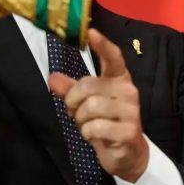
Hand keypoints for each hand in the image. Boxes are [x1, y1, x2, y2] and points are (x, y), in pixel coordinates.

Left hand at [49, 29, 148, 181]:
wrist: (128, 152)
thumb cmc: (105, 120)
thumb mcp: (85, 102)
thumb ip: (69, 89)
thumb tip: (52, 78)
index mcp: (119, 78)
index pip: (113, 57)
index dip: (102, 45)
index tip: (91, 32)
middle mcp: (128, 91)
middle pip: (88, 86)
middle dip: (73, 101)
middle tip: (75, 111)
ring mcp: (131, 111)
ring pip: (90, 107)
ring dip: (81, 119)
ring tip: (88, 124)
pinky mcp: (128, 131)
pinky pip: (95, 127)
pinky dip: (88, 133)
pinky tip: (96, 135)